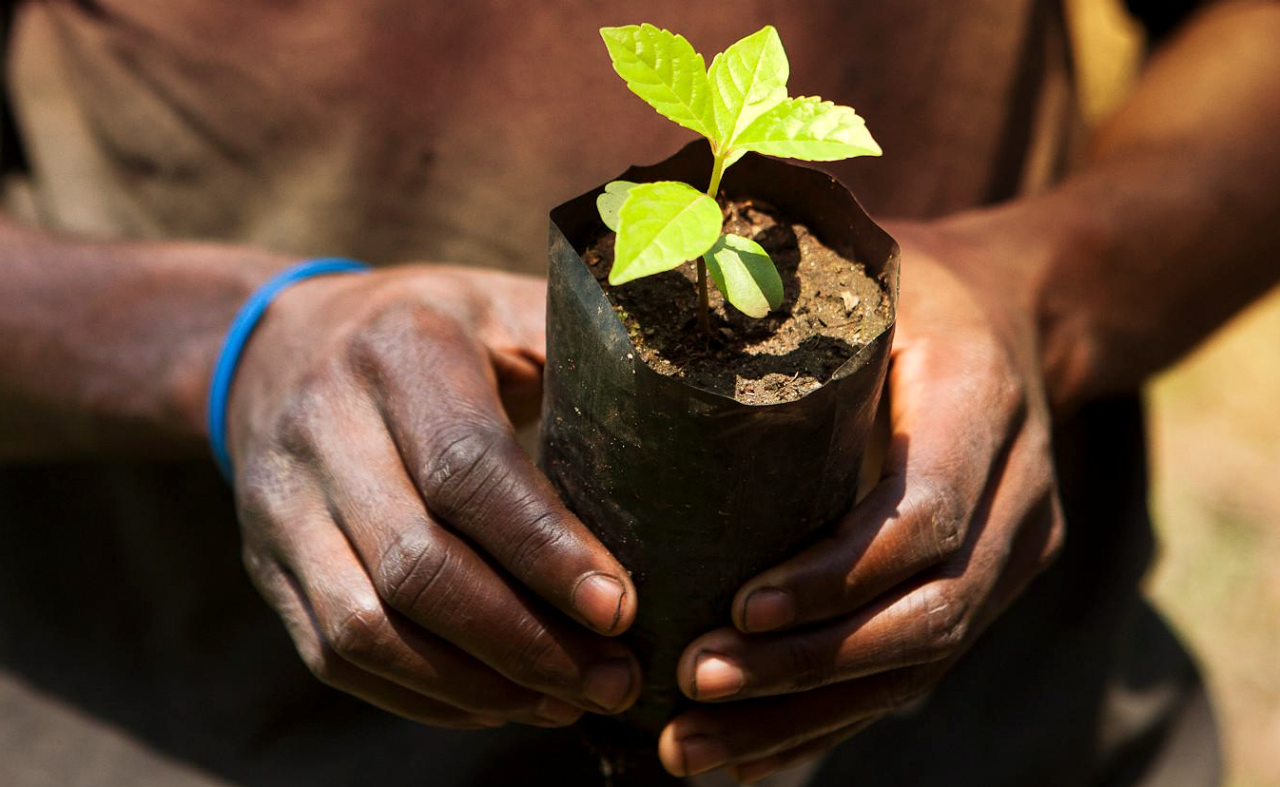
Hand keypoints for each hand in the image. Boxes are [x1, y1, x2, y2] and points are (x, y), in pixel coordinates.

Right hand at [227, 264, 640, 728]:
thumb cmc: (430, 330)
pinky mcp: (266, 564)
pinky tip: (499, 703)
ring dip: (474, 687)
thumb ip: (581, 352)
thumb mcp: (501, 308)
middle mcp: (322, 426)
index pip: (467, 468)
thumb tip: (698, 416)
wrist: (275, 346)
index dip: (545, 549)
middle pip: (415, 565)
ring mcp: (280, 504)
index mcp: (399, 349)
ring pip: (364, 627)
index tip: (620, 609)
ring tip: (567, 704)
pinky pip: (334, 655)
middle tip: (615, 680)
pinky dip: (422, 697)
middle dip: (524, 641)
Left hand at [659, 220, 1065, 779]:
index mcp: (981, 398)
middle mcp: (1017, 492)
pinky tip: (742, 754)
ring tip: (688, 749)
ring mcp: (1010, 553)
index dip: (836, 574)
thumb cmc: (909, 279)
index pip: (924, 516)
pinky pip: (909, 673)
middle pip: (927, 616)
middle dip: (808, 666)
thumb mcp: (861, 249)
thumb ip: (775, 250)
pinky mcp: (979, 588)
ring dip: (804, 717)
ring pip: (918, 665)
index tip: (738, 605)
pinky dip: (826, 719)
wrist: (1016, 313)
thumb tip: (641, 228)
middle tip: (693, 685)